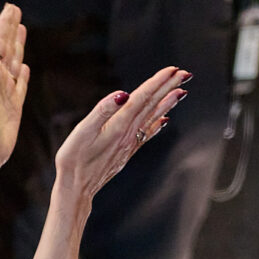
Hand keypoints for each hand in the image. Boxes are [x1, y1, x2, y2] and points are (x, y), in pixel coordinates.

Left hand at [0, 4, 28, 164]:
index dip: (5, 25)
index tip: (11, 8)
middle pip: (7, 47)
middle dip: (11, 28)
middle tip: (16, 10)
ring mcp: (6, 90)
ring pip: (15, 61)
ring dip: (18, 45)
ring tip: (22, 30)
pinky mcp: (15, 103)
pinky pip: (21, 84)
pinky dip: (23, 73)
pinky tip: (24, 67)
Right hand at [54, 67, 186, 202]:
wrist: (76, 189)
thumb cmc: (74, 159)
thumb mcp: (82, 132)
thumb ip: (103, 111)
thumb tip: (123, 95)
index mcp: (120, 125)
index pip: (143, 98)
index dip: (158, 82)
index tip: (173, 69)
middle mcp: (130, 133)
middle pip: (152, 105)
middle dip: (168, 87)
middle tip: (185, 73)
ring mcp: (130, 143)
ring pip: (153, 118)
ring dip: (167, 103)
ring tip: (181, 91)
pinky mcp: (127, 151)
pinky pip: (147, 133)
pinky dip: (157, 124)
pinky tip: (164, 121)